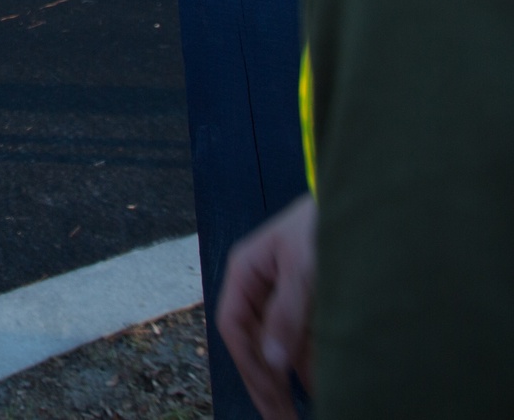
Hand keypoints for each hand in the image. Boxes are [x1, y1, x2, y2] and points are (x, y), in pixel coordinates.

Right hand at [216, 193, 315, 419]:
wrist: (364, 200)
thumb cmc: (324, 222)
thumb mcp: (303, 265)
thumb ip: (287, 313)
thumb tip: (273, 362)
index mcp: (246, 270)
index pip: (234, 326)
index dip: (249, 366)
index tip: (271, 400)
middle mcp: (261, 286)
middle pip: (255, 343)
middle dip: (268, 384)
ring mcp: (285, 296)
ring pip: (280, 348)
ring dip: (290, 382)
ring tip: (301, 414)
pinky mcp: (310, 303)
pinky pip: (304, 342)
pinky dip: (310, 368)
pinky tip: (321, 392)